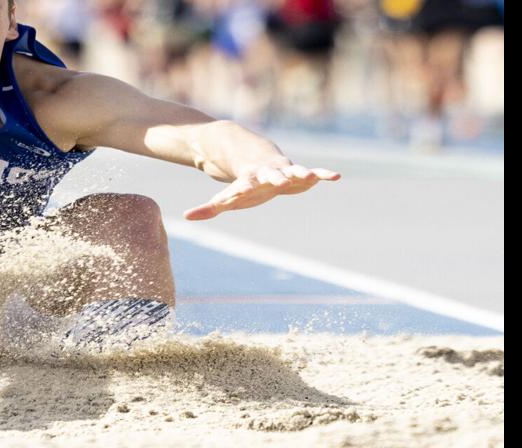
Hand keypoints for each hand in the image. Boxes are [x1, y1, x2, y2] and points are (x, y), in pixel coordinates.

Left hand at [183, 163, 341, 220]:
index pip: (243, 186)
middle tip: (281, 181)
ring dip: (301, 173)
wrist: (258, 157)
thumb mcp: (227, 197)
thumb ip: (209, 208)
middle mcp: (267, 174)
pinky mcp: (298, 172)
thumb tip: (186, 216)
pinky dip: (322, 174)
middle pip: (270, 175)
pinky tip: (335, 176)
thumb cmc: (243, 184)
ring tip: (311, 176)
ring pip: (293, 171)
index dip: (242, 190)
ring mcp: (284, 171)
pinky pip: (313, 172)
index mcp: (249, 181)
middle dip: (275, 177)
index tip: (241, 194)